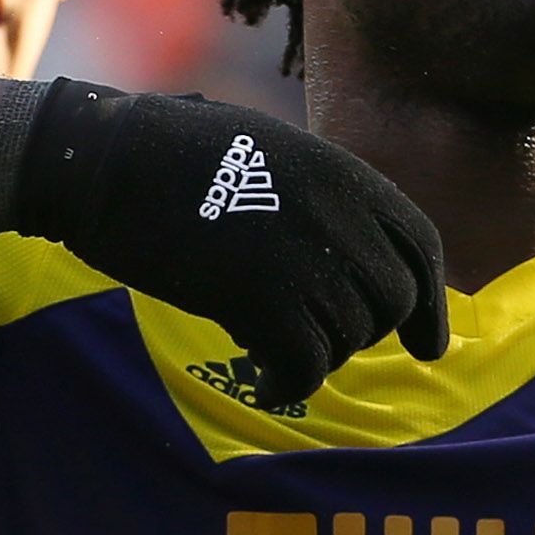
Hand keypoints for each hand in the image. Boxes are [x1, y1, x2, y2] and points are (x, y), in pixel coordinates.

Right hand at [0, 80, 448, 402]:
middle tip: (321, 342)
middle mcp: (339, 215)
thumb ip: (320, 195)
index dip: (431, 304)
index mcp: (344, 173)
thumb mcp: (268, 149)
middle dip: (366, 332)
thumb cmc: (167, 150)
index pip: (420, 244)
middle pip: (393, 300)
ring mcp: (304, 258)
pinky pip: (306, 366)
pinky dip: (291, 384)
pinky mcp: (260, 299)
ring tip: (276, 353)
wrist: (103, 159)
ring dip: (320, 355)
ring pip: (350, 337)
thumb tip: (348, 248)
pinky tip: (266, 382)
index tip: (428, 345)